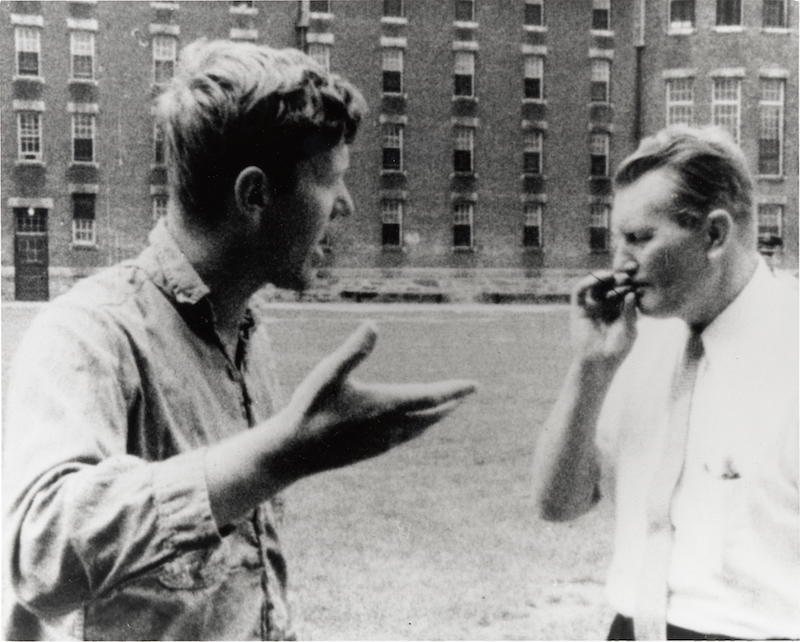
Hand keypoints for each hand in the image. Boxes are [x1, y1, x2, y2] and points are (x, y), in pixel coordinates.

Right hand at [278, 321, 476, 478]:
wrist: (293, 453)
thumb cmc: (309, 409)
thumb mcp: (328, 374)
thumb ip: (353, 350)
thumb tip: (374, 324)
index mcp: (385, 406)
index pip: (430, 397)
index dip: (454, 390)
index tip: (474, 385)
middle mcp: (390, 427)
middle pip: (430, 416)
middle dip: (449, 404)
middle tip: (465, 395)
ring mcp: (382, 443)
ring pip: (419, 430)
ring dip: (434, 418)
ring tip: (442, 409)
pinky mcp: (372, 452)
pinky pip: (404, 438)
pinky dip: (417, 428)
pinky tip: (410, 425)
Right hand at [571, 271, 637, 365]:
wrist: (599, 363)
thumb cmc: (618, 349)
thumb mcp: (630, 330)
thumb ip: (630, 312)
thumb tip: (631, 293)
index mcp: (620, 308)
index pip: (624, 288)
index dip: (629, 280)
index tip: (638, 273)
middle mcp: (605, 305)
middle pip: (610, 284)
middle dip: (618, 277)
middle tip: (627, 274)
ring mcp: (591, 306)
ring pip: (595, 285)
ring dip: (604, 277)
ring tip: (614, 276)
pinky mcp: (578, 309)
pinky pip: (579, 291)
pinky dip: (587, 282)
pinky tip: (599, 278)